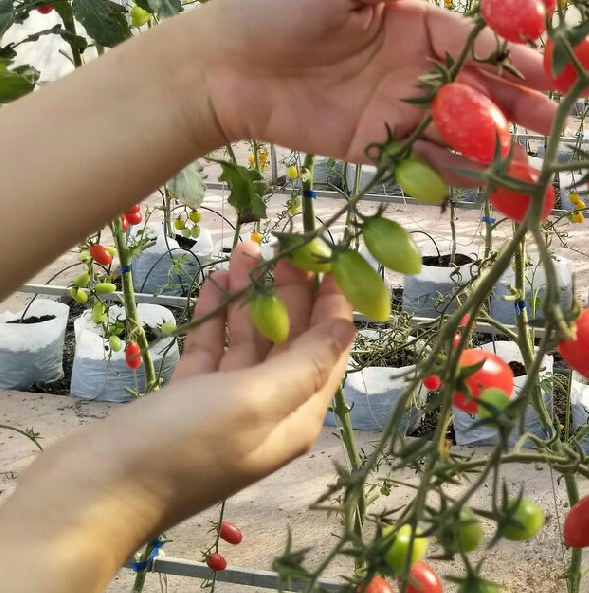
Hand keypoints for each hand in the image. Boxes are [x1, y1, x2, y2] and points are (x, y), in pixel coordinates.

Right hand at [0, 244, 353, 591]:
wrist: (92, 494)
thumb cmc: (181, 446)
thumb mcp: (254, 401)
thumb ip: (305, 364)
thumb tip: (348, 328)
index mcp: (297, 416)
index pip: (329, 349)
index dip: (332, 302)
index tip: (326, 254)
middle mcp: (269, 411)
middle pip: (292, 340)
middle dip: (289, 291)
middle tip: (279, 243)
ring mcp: (225, 407)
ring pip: (250, 340)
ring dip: (250, 296)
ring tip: (244, 250)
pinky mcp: (186, 401)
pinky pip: (213, 350)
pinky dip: (216, 317)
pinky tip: (215, 281)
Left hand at [191, 0, 555, 182]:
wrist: (216, 67)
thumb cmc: (272, 8)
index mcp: (410, 24)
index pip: (475, 42)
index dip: (514, 57)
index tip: (550, 73)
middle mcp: (412, 68)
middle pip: (477, 90)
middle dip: (517, 106)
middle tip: (553, 124)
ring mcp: (395, 110)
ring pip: (457, 131)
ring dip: (495, 148)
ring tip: (532, 169)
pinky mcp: (373, 147)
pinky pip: (421, 161)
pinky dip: (454, 173)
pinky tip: (485, 184)